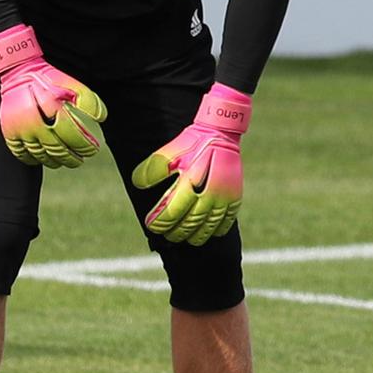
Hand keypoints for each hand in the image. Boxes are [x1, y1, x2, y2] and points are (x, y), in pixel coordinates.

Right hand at [0, 24, 106, 167]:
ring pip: (40, 154)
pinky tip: (43, 159)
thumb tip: (100, 118)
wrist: (19, 73)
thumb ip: (89, 101)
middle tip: (79, 160)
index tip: (91, 150)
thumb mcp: (72, 84)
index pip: (72, 135)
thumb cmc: (48, 80)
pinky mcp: (8, 131)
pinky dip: (33, 160)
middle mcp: (34, 119)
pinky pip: (21, 153)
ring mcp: (19, 127)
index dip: (84, 146)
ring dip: (55, 161)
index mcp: (51, 106)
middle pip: (56, 149)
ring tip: (64, 161)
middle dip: (71, 158)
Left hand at [131, 83, 250, 245]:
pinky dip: (217, 230)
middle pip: (191, 222)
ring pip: (209, 225)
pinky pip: (227, 220)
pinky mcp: (235, 196)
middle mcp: (209, 192)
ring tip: (186, 239)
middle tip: (167, 236)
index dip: (161, 222)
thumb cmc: (191, 143)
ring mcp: (225, 196)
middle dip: (176, 231)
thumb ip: (152, 169)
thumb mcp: (168, 152)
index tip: (152, 226)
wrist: (221, 132)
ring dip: (196, 236)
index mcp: (191, 181)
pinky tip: (208, 234)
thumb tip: (137, 184)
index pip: (173, 211)